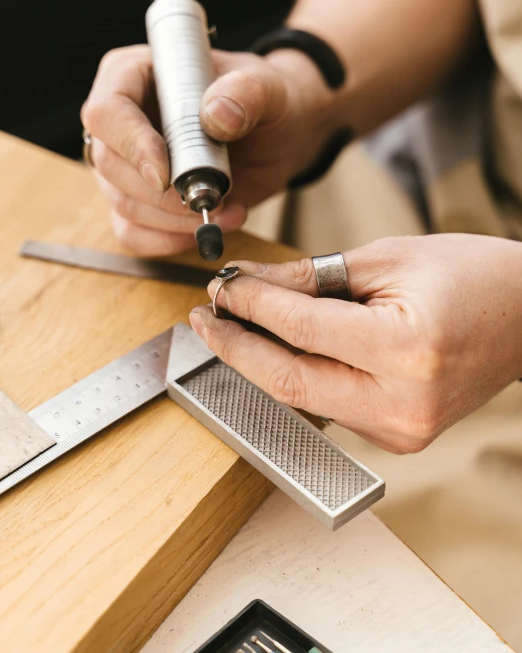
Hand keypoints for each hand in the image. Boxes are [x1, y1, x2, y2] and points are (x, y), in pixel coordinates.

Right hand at [81, 45, 330, 254]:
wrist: (279, 135)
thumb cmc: (266, 100)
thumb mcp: (269, 88)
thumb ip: (247, 92)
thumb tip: (215, 114)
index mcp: (135, 75)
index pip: (108, 111)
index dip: (131, 145)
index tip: (166, 176)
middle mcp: (120, 120)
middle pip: (110, 164)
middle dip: (163, 195)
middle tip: (215, 199)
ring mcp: (125, 164)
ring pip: (122, 203)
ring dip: (173, 221)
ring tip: (227, 213)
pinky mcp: (139, 200)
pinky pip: (132, 232)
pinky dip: (168, 240)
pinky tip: (205, 231)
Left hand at [189, 234, 521, 453]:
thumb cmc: (471, 275)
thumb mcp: (387, 259)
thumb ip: (311, 277)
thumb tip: (251, 283)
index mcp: (408, 350)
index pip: (301, 330)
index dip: (251, 306)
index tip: (221, 287)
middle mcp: (404, 403)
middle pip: (289, 381)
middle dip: (236, 348)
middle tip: (204, 318)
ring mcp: (402, 429)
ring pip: (304, 398)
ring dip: (261, 361)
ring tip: (233, 325)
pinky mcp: (399, 437)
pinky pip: (329, 405)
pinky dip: (298, 375)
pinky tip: (278, 348)